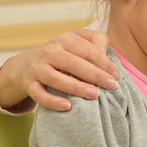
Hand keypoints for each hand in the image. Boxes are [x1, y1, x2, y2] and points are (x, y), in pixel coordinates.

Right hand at [0, 29, 119, 110]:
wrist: (32, 63)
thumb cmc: (67, 54)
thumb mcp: (81, 42)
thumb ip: (97, 42)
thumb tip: (106, 53)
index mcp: (65, 39)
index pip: (88, 51)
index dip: (105, 63)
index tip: (117, 76)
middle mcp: (49, 51)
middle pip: (74, 64)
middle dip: (95, 75)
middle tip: (112, 86)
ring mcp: (37, 68)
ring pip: (56, 79)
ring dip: (76, 87)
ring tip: (95, 95)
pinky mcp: (29, 83)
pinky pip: (39, 94)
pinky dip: (52, 101)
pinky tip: (68, 107)